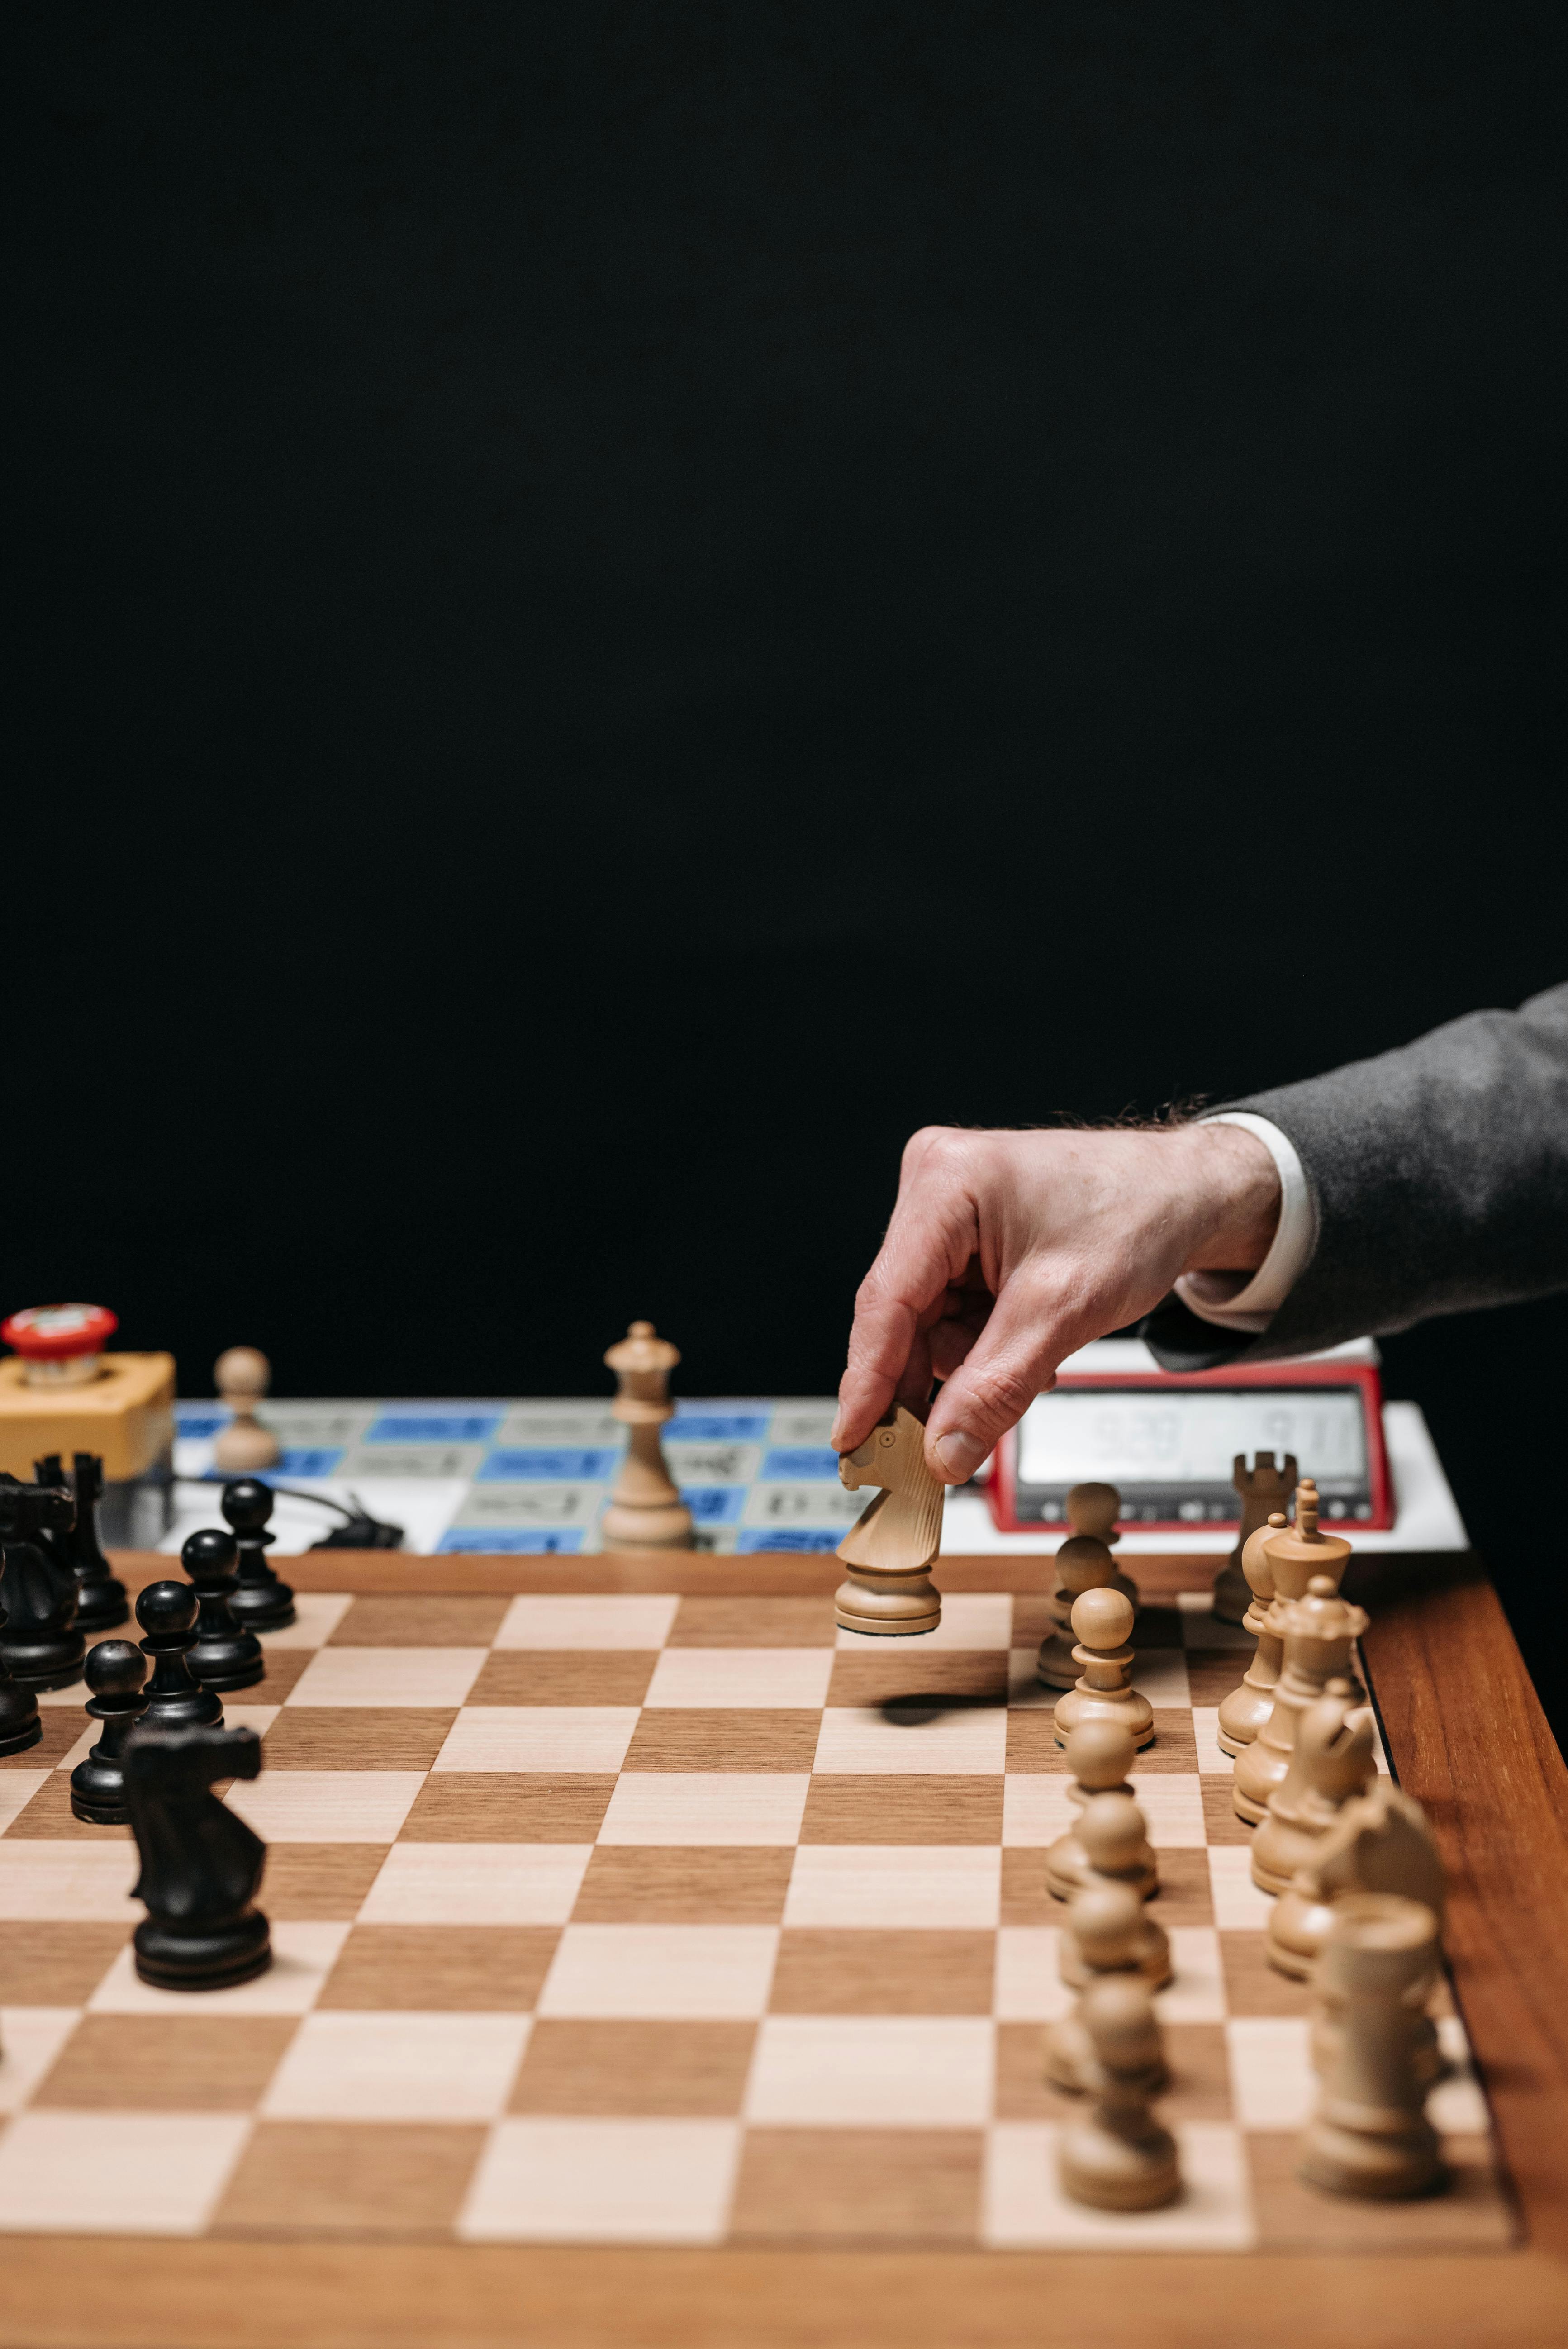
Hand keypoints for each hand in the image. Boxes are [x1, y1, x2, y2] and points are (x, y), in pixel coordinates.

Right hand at [831, 1123, 1280, 1482]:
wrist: (1184, 1194)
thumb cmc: (1137, 1215)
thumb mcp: (1066, 1311)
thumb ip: (996, 1387)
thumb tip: (942, 1454)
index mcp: (946, 1182)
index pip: (888, 1299)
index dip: (867, 1380)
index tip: (850, 1444)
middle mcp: (933, 1187)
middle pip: (902, 1315)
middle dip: (931, 1380)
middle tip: (933, 1454)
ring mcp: (945, 1212)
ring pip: (927, 1323)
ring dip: (970, 1363)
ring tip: (1033, 1360)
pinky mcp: (961, 1237)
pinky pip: (951, 1313)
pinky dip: (984, 1346)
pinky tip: (1027, 1344)